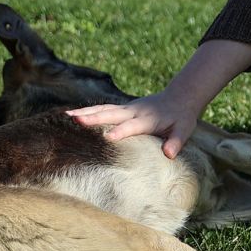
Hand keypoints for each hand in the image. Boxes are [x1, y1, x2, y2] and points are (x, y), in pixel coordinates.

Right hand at [68, 88, 202, 159]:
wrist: (180, 97)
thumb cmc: (181, 118)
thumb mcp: (184, 130)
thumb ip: (176, 141)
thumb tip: (169, 154)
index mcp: (149, 119)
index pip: (133, 126)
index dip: (121, 131)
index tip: (109, 137)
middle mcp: (134, 111)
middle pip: (112, 114)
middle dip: (94, 118)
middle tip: (76, 120)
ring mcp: (127, 108)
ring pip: (104, 109)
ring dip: (86, 112)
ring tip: (66, 116)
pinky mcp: (123, 108)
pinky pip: (103, 109)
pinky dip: (88, 111)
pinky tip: (73, 115)